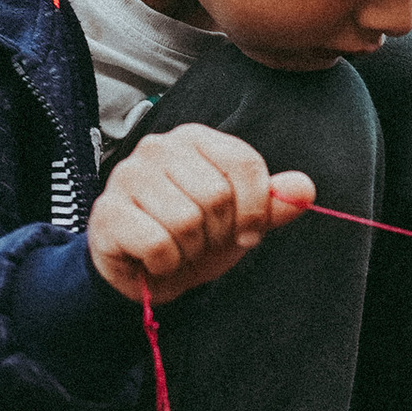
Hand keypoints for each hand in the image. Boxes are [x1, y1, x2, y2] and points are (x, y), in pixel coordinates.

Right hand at [87, 124, 314, 305]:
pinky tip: (155, 259)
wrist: (146, 271)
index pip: (245, 164)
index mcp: (196, 139)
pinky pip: (157, 244)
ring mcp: (127, 175)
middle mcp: (158, 147)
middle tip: (202, 240)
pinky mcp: (107, 211)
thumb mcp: (243, 221)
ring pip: (185, 221)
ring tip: (178, 248)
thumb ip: (274, 203)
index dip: (255, 209)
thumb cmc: (197, 236)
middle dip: (218, 234)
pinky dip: (165, 263)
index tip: (247, 232)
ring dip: (190, 250)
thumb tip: (304, 189)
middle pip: (216, 196)